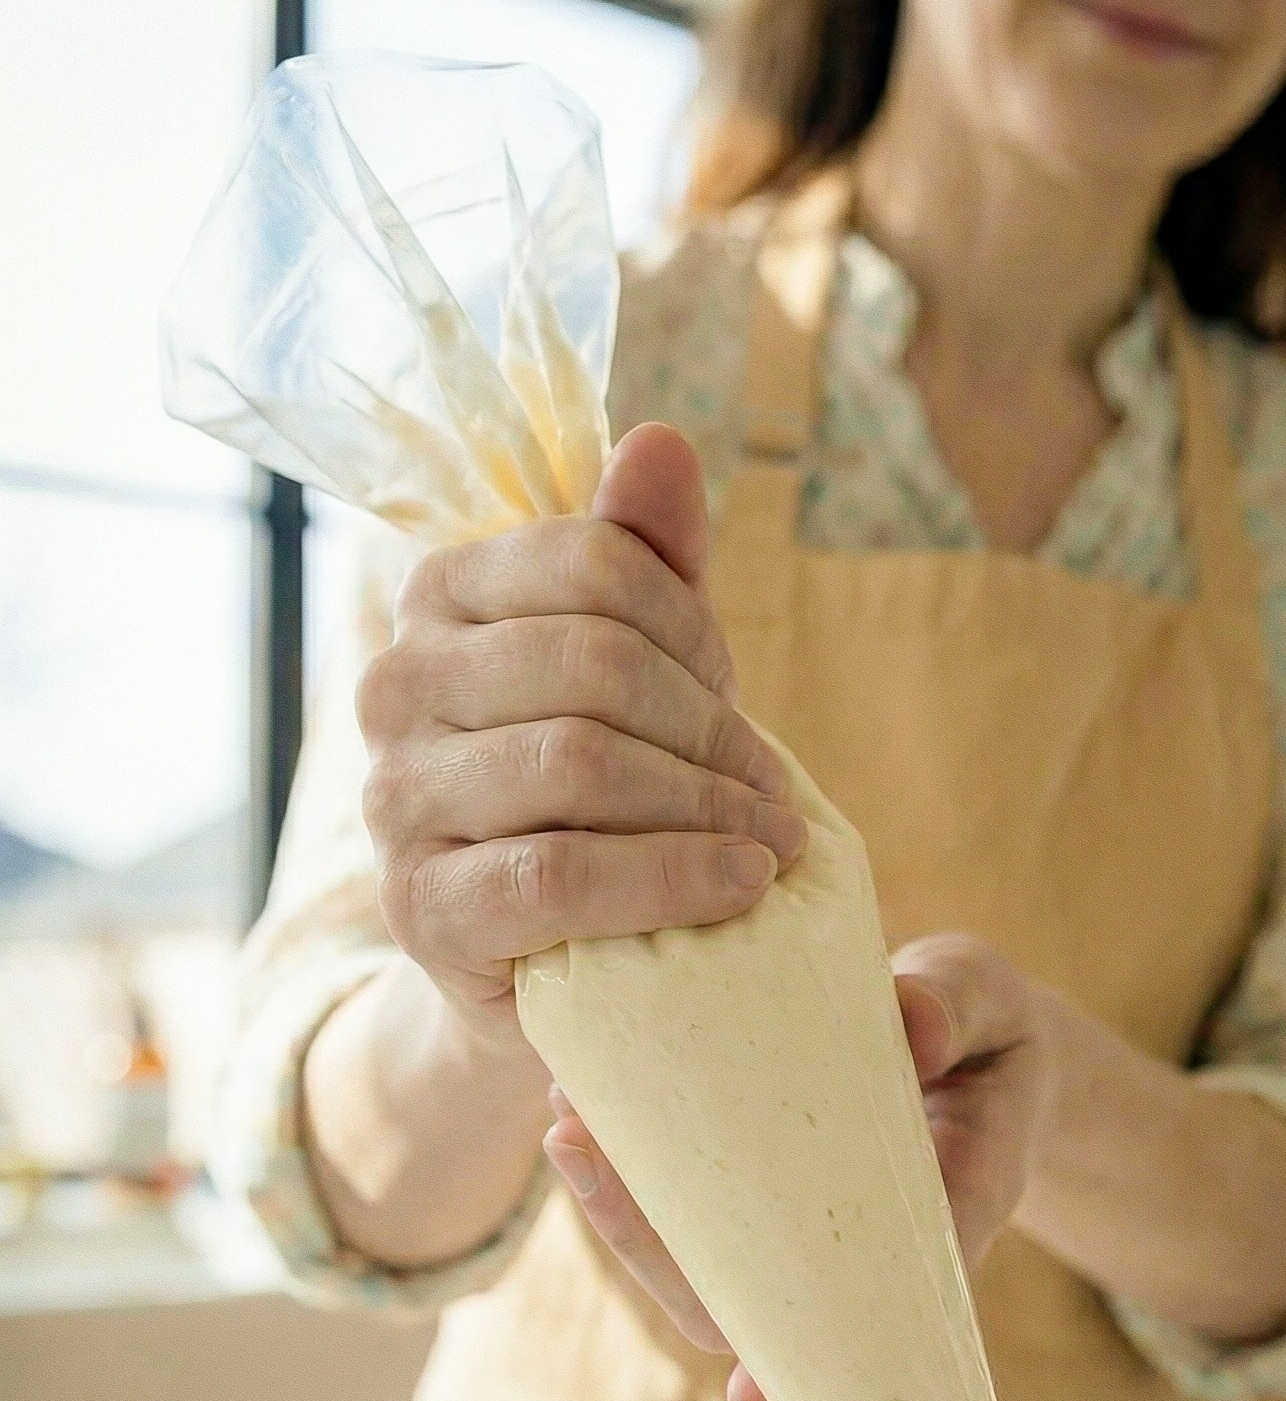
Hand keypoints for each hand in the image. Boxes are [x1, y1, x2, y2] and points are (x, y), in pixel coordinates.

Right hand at [355, 423, 807, 1053]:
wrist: (547, 958)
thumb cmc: (600, 795)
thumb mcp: (637, 667)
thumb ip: (649, 559)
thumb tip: (659, 442)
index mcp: (441, 597)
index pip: (592, 563)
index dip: (692, 625)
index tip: (732, 688)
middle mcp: (396, 685)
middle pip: (594, 661)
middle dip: (711, 725)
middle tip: (772, 787)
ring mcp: (396, 798)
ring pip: (578, 762)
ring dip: (706, 803)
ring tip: (774, 842)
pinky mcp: (421, 908)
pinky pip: (558, 874)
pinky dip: (671, 877)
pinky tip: (741, 885)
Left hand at [544, 933, 1053, 1400]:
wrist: (981, 1038)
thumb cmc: (991, 1027)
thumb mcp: (988, 997)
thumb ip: (954, 1006)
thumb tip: (905, 1022)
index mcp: (948, 1206)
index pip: (883, 1294)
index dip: (811, 1348)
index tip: (746, 1388)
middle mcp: (868, 1235)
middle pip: (762, 1298)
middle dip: (660, 1251)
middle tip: (584, 1158)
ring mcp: (813, 1219)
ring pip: (714, 1260)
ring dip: (628, 1212)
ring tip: (565, 1128)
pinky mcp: (773, 1187)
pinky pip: (700, 1203)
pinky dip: (637, 1168)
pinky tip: (580, 1110)